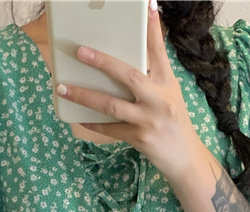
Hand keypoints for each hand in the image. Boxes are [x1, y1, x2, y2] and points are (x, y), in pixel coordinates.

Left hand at [55, 1, 206, 179]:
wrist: (186, 158)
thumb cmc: (174, 123)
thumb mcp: (169, 95)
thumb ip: (150, 80)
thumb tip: (120, 65)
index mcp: (167, 83)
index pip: (158, 51)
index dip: (152, 28)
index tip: (147, 6)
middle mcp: (159, 99)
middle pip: (128, 75)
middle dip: (103, 62)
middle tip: (80, 51)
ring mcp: (149, 120)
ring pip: (111, 104)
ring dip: (84, 95)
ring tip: (63, 87)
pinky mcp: (140, 138)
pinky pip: (110, 129)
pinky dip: (93, 123)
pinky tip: (79, 117)